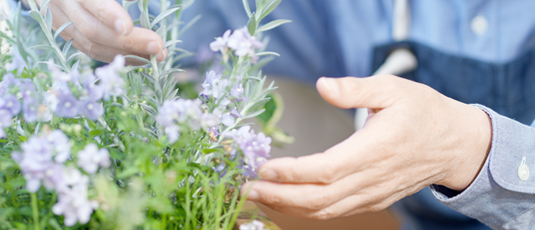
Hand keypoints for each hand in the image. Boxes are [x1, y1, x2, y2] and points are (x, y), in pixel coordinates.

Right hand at [37, 0, 166, 63]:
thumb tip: (136, 3)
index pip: (90, 2)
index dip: (108, 15)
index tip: (128, 27)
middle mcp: (60, 4)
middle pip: (92, 30)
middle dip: (128, 43)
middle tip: (159, 47)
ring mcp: (59, 20)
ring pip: (91, 45)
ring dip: (125, 54)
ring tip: (156, 55)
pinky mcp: (63, 31)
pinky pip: (89, 49)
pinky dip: (114, 55)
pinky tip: (137, 57)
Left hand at [241, 75, 491, 219]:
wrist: (456, 146)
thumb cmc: (423, 113)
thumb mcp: (394, 89)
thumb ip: (356, 88)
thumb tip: (323, 85)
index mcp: (376, 149)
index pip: (328, 169)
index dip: (294, 174)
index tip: (266, 168)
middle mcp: (373, 178)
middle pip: (320, 198)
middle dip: (280, 197)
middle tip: (247, 189)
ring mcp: (373, 194)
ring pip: (325, 210)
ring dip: (288, 207)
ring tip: (258, 197)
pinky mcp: (372, 200)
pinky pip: (335, 211)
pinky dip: (306, 211)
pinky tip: (284, 201)